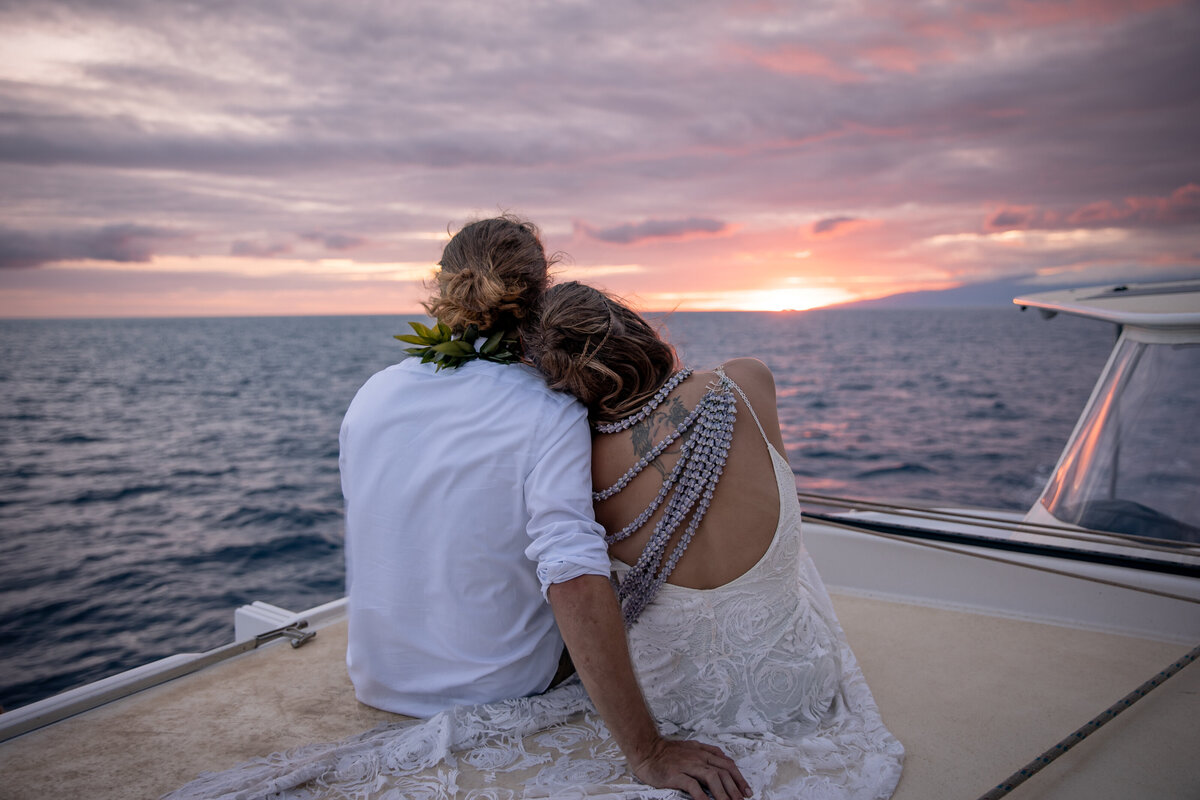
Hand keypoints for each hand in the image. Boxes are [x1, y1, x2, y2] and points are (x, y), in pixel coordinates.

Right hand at [630, 737, 752, 799]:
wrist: (646, 749)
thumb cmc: (667, 752)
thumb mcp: (690, 747)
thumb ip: (706, 752)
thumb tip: (722, 761)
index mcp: (703, 751)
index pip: (727, 763)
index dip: (739, 778)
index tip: (747, 791)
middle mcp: (698, 756)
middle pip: (723, 771)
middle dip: (735, 788)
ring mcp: (687, 765)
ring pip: (712, 777)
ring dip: (723, 793)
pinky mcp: (676, 774)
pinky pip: (693, 786)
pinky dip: (702, 797)